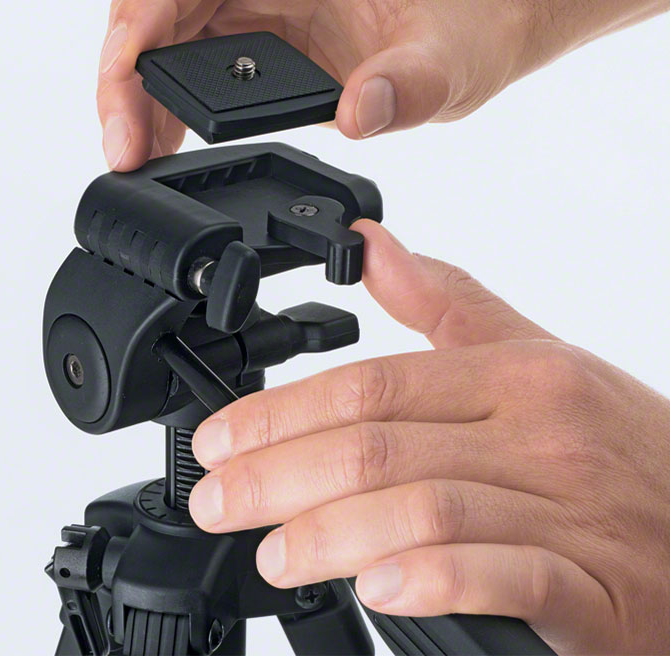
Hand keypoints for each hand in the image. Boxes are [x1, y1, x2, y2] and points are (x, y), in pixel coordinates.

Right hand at [97, 0, 525, 169]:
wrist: (471, 26)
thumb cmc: (458, 22)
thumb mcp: (448, 59)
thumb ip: (407, 86)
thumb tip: (356, 113)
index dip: (150, 2)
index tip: (125, 63)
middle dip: (126, 68)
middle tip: (121, 141)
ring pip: (161, 31)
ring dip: (135, 91)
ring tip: (133, 153)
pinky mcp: (251, 37)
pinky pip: (186, 62)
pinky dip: (164, 103)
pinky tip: (161, 143)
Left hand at [188, 220, 669, 653]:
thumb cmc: (618, 443)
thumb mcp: (536, 358)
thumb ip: (447, 303)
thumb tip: (371, 244)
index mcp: (515, 375)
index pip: (372, 384)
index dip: (281, 412)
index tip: (220, 439)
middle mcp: (538, 433)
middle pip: (380, 446)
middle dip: (279, 475)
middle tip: (216, 499)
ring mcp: (569, 511)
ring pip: (426, 509)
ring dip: (333, 534)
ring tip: (271, 553)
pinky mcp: (598, 589)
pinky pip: (507, 578)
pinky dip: (435, 582)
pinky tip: (377, 589)